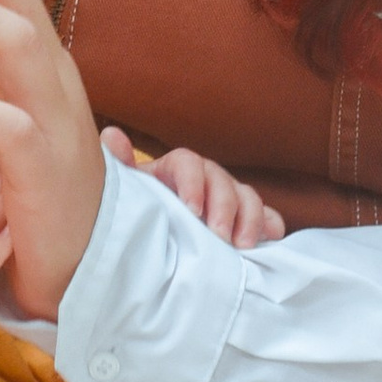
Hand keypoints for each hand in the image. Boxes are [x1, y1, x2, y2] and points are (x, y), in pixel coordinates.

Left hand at [105, 127, 285, 248]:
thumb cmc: (142, 213)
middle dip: (224, 208)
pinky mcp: (247, 219)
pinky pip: (268, 217)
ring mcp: (230, 198)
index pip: (189, 163)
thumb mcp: (130, 192)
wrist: (157, 239)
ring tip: (242, 246)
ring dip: (250, 219)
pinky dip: (271, 226)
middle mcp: (207, 178)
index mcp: (176, 169)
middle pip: (222, 181)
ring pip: (248, 197)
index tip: (192, 211)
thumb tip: (110, 135)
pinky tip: (271, 239)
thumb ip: (121, 167)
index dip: (193, 184)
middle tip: (220, 237)